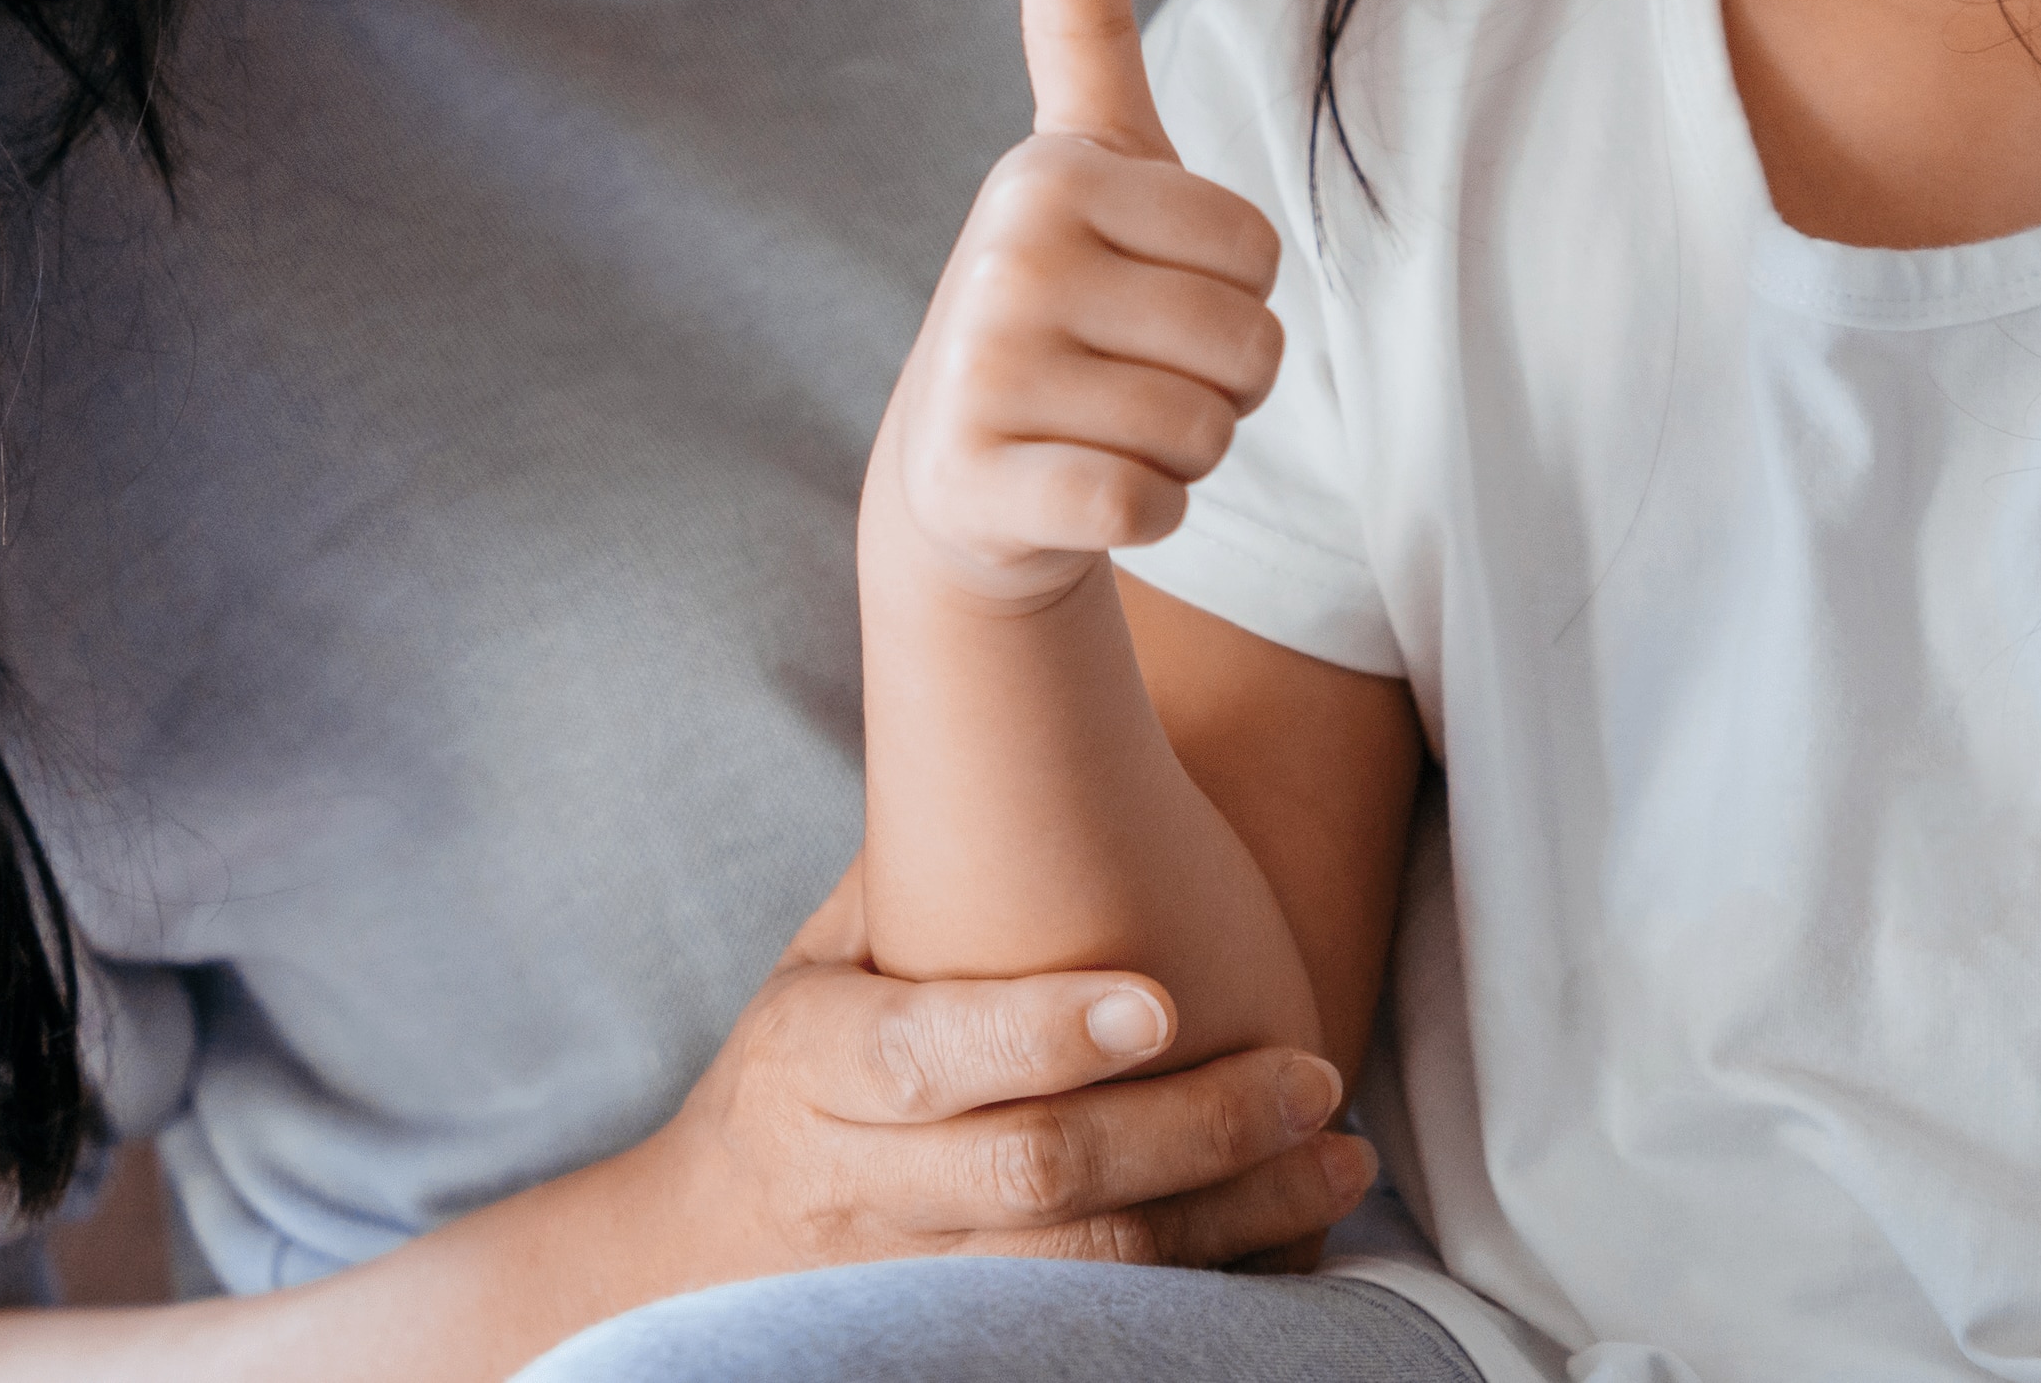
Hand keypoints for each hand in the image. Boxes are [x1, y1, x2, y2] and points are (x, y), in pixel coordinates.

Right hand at [636, 866, 1373, 1274]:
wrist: (701, 1249)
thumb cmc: (803, 1057)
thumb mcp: (826, 957)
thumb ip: (923, 882)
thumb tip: (1040, 721)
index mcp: (809, 1063)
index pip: (919, 1055)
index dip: (1041, 1032)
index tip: (1163, 1002)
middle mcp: (851, 1182)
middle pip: (1030, 1171)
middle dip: (1189, 1131)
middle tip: (1312, 1081)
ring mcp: (905, 1283)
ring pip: (1081, 1271)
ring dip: (1230, 1218)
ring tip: (1339, 1159)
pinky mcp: (962, 1347)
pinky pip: (1098, 1331)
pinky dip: (1205, 1293)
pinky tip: (1295, 1243)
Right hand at [866, 0, 1286, 609]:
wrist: (960, 472)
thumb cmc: (1061, 296)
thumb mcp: (1081, 155)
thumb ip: (1081, 20)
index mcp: (1050, 176)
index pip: (1256, 250)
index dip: (1234, 294)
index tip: (1150, 296)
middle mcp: (1006, 261)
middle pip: (1247, 346)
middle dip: (1219, 383)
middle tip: (1129, 375)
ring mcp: (983, 376)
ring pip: (1203, 434)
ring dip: (1183, 453)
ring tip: (1101, 428)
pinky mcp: (981, 484)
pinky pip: (1146, 507)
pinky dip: (1145, 514)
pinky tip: (1082, 491)